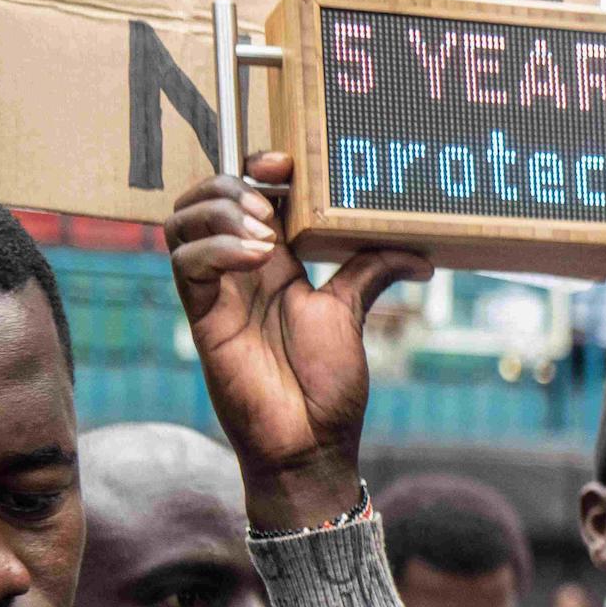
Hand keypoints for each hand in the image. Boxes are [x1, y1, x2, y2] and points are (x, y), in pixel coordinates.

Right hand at [164, 151, 431, 530]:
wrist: (310, 443)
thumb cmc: (327, 386)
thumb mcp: (350, 314)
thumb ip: (371, 272)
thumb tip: (422, 255)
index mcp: (275, 264)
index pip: (247, 194)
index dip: (256, 169)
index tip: (283, 164)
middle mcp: (240, 272)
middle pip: (206, 199)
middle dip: (235, 184)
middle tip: (271, 204)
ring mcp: (217, 292)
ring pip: (183, 222)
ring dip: (221, 212)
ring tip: (264, 235)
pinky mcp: (202, 316)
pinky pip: (185, 262)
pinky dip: (217, 248)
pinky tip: (256, 258)